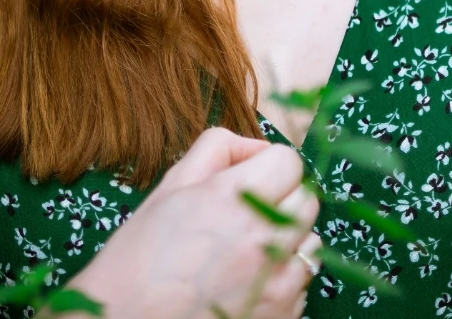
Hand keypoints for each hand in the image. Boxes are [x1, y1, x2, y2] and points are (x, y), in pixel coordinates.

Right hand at [63, 126, 321, 318]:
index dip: (270, 164)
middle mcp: (263, 239)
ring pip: (311, 243)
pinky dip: (283, 279)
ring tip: (249, 250)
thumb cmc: (140, 255)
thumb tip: (253, 149)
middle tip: (250, 211)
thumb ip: (217, 149)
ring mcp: (275, 283)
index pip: (290, 162)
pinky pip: (302, 284)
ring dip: (288, 240)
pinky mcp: (281, 316)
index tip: (252, 176)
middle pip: (307, 201)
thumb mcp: (171, 186)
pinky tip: (247, 282)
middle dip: (284, 198)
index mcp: (235, 198)